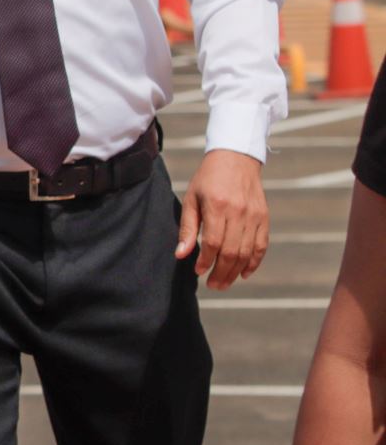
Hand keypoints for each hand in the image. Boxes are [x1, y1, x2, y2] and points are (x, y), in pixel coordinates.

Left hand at [178, 149, 267, 289]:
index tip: (198, 272)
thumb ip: (188, 228)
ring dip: (235, 272)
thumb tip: (181, 254)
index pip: (213, 242)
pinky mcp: (264, 218)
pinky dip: (254, 262)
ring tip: (223, 283)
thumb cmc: (207, 180)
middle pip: (232, 251)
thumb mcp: (191, 199)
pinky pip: (261, 245)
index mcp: (217, 206)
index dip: (206, 261)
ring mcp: (254, 216)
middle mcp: (239, 212)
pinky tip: (244, 273)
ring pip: (247, 252)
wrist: (235, 159)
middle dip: (221, 273)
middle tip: (212, 285)